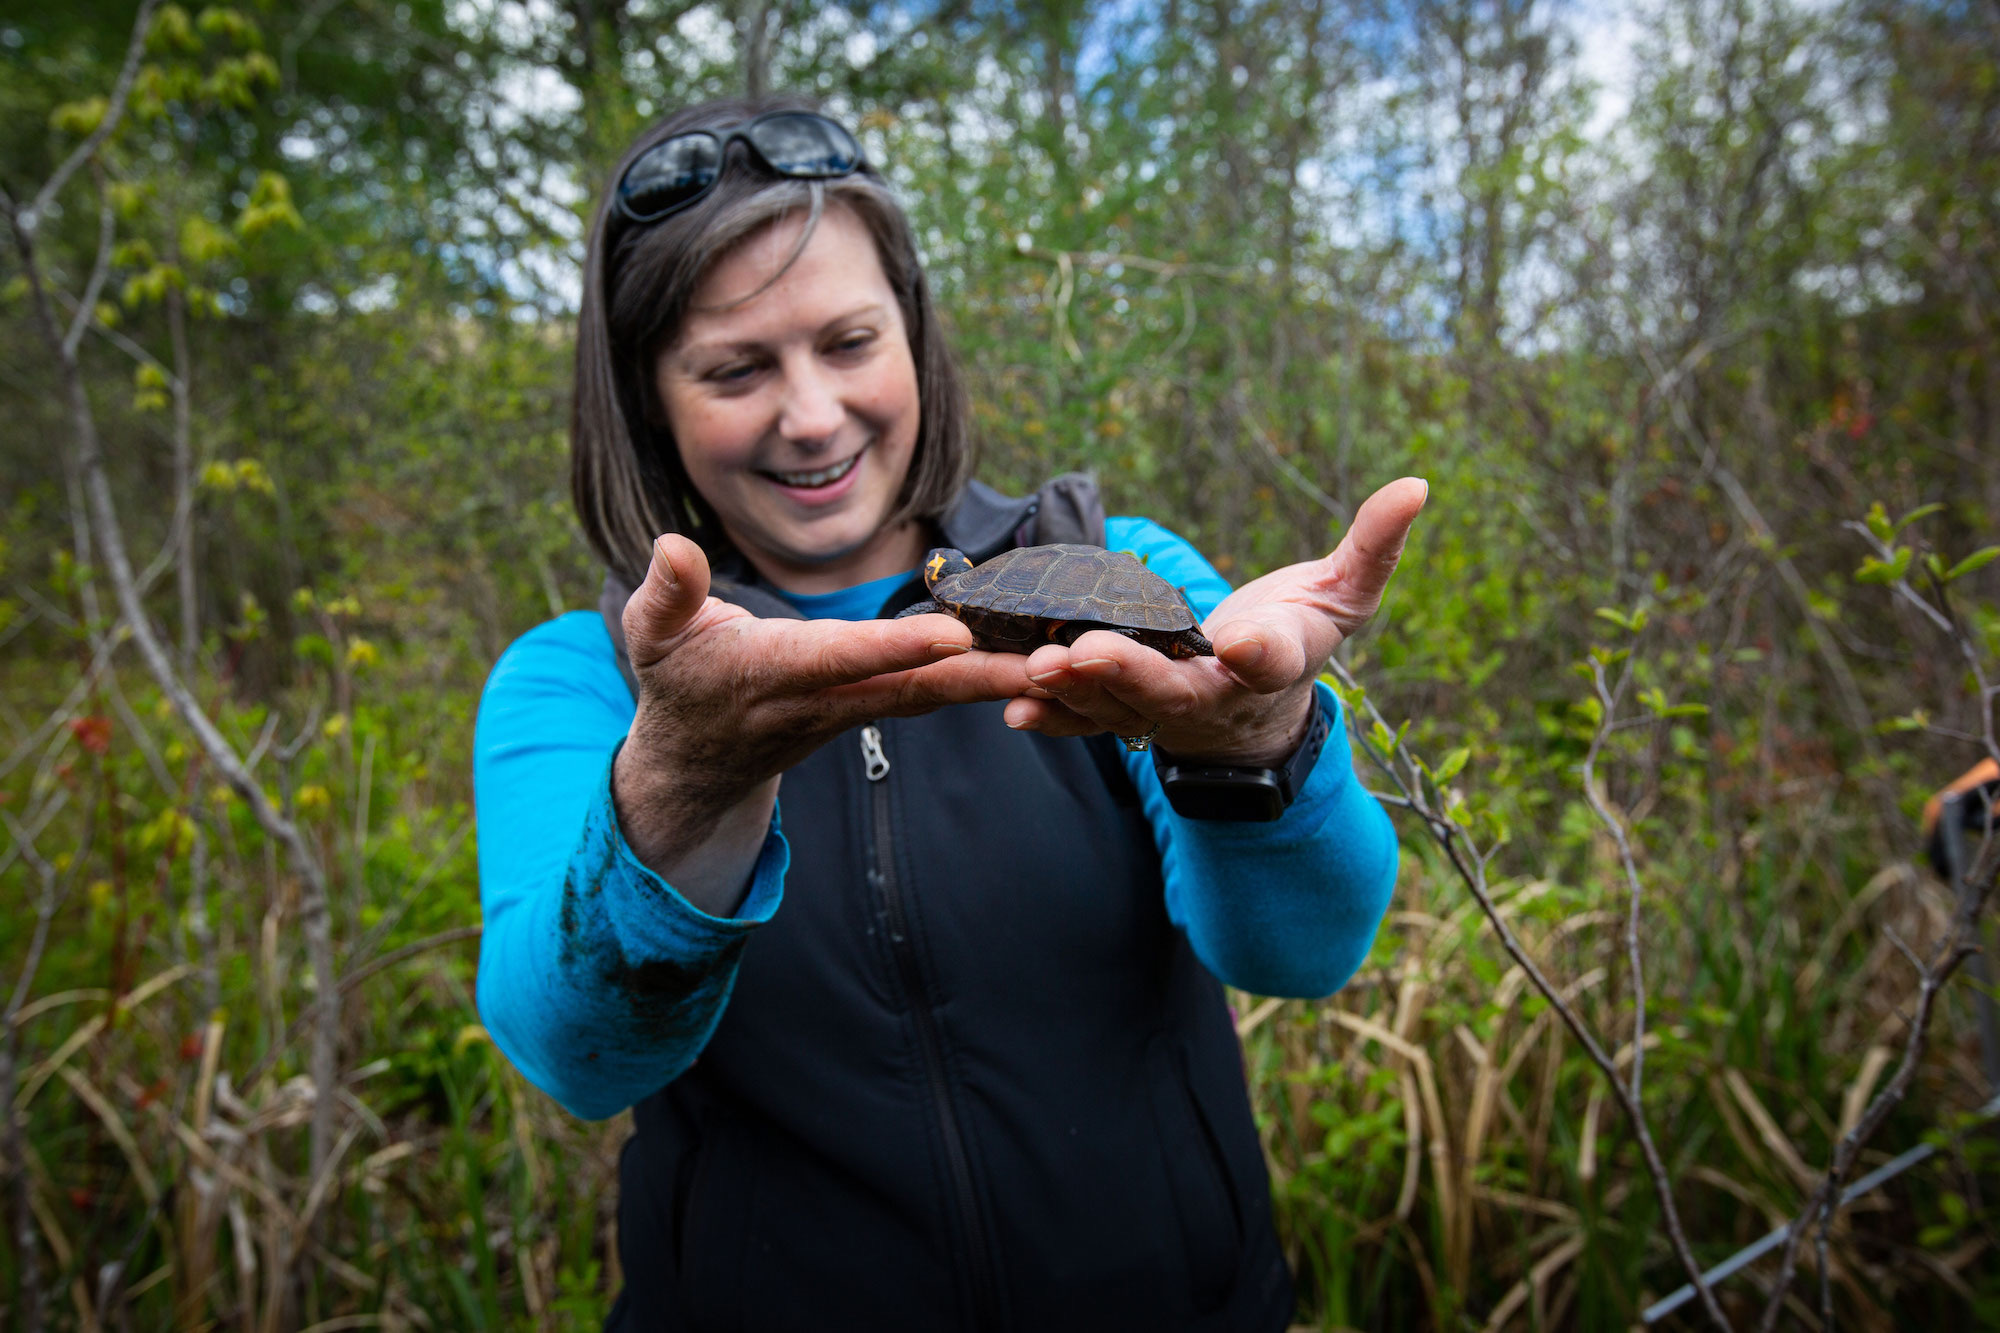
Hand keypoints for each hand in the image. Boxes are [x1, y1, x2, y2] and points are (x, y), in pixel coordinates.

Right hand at [614, 534, 1031, 888]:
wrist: (697, 762)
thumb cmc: (677, 685)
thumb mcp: (653, 639)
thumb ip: (666, 594)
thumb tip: (673, 545)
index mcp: (775, 673)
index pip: (842, 658)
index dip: (895, 646)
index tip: (952, 633)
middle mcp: (827, 699)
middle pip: (914, 687)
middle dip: (981, 676)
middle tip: (1048, 663)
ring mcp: (856, 711)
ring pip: (935, 694)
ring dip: (999, 681)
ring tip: (1065, 662)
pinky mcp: (875, 709)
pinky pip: (936, 695)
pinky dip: (985, 681)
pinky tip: (1036, 663)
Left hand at [1004, 477, 1428, 765]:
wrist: (1259, 709)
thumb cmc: (1299, 635)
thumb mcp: (1346, 593)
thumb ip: (1374, 545)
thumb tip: (1417, 485)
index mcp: (1278, 665)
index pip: (1275, 659)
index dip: (1261, 652)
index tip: (1246, 644)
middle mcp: (1217, 698)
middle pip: (1172, 692)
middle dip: (1127, 674)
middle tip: (1083, 652)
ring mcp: (1166, 713)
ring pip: (1116, 709)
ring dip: (1073, 693)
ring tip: (1033, 668)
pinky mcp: (1127, 715)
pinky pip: (1087, 723)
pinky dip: (1054, 719)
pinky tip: (1014, 706)